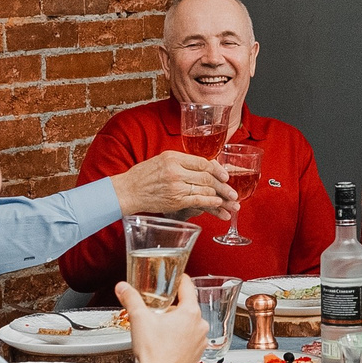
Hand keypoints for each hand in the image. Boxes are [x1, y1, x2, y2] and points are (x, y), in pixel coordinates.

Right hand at [113, 150, 238, 220]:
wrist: (128, 190)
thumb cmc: (143, 175)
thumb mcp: (162, 160)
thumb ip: (182, 162)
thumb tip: (204, 167)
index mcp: (174, 157)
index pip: (203, 162)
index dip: (218, 170)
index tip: (226, 175)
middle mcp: (176, 170)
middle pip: (207, 176)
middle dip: (224, 186)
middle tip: (233, 193)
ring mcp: (176, 186)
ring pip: (205, 189)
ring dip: (220, 197)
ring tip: (230, 203)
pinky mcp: (175, 200)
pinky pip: (198, 200)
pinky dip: (210, 202)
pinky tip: (218, 205)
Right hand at [118, 277, 205, 362]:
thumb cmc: (153, 353)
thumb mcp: (139, 319)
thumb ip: (131, 299)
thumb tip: (123, 288)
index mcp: (190, 313)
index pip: (188, 287)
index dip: (180, 279)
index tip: (177, 276)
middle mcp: (200, 326)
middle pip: (186, 307)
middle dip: (172, 306)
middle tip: (157, 310)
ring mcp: (200, 341)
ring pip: (188, 324)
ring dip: (176, 324)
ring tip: (159, 329)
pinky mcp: (197, 354)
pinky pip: (189, 339)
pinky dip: (179, 338)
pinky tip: (165, 343)